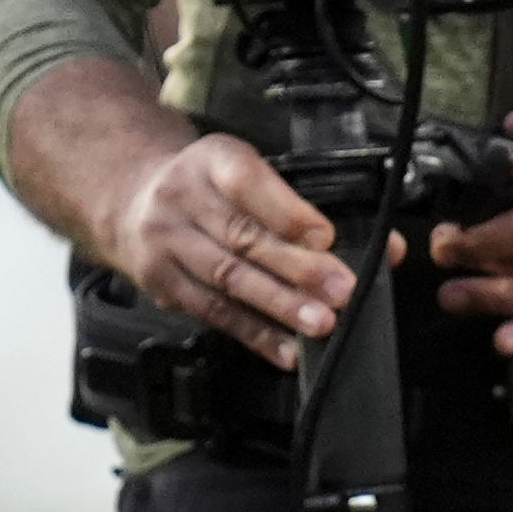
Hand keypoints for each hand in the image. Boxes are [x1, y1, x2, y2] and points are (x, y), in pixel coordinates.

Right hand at [102, 119, 352, 368]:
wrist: (127, 194)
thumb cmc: (209, 185)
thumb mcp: (247, 171)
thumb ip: (306, 206)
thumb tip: (385, 248)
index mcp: (214, 161)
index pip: (249, 184)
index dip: (289, 214)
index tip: (326, 238)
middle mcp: (183, 199)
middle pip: (243, 238)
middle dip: (297, 269)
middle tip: (341, 290)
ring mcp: (167, 243)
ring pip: (227, 278)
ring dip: (278, 306)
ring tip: (320, 324)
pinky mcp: (162, 283)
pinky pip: (213, 312)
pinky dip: (254, 335)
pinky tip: (287, 349)